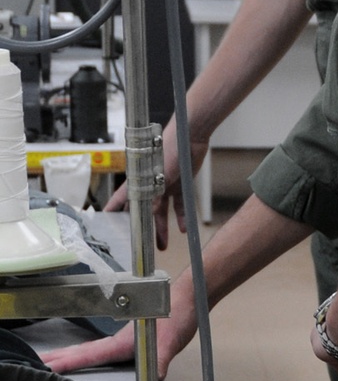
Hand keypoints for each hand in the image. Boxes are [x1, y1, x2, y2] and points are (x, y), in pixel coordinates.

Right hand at [40, 309, 191, 380]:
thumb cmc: (176, 315)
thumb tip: (154, 376)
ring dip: (69, 356)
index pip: (87, 354)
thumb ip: (159, 358)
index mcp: (120, 343)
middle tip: (36, 365)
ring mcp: (122, 341)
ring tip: (51, 363)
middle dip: (57, 358)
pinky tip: (86, 360)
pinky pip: (101, 351)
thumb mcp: (169, 340)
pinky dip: (86, 355)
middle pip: (81, 351)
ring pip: (89, 349)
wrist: (187, 301)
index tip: (45, 367)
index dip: (66, 362)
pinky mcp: (131, 342)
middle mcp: (117, 341)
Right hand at [104, 121, 207, 251]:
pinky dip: (181, 217)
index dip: (113, 210)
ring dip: (162, 228)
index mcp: (138, 179)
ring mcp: (165, 184)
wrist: (190, 135)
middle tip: (141, 245)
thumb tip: (149, 215)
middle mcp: (149, 184)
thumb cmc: (168, 149)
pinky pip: (180, 205)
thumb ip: (153, 195)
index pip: (122, 198)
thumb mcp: (157, 176)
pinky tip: (182, 229)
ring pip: (162, 211)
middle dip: (143, 228)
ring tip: (162, 245)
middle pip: (144, 210)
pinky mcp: (180, 184)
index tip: (105, 221)